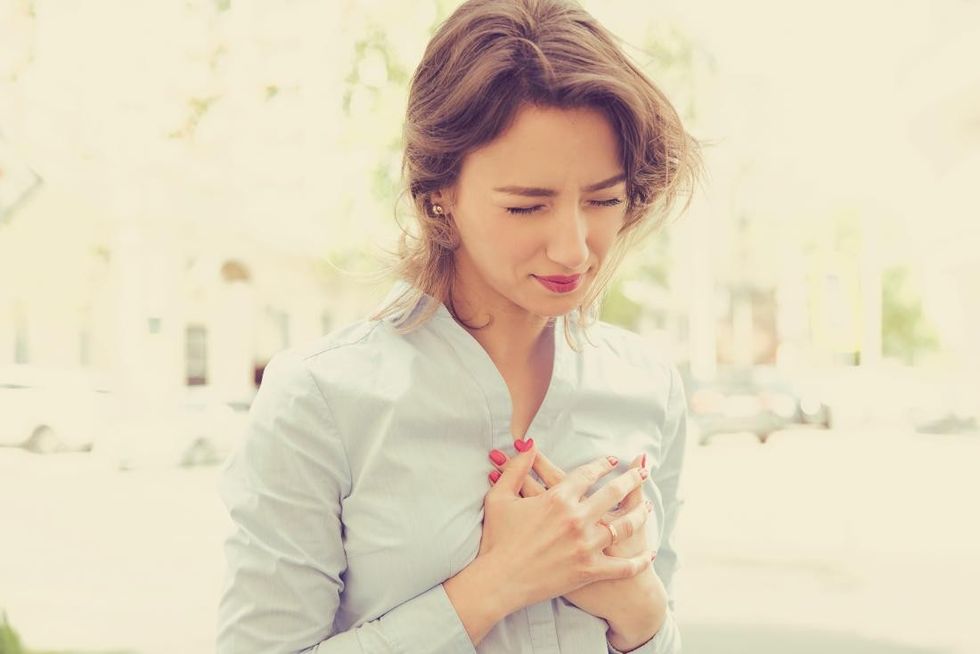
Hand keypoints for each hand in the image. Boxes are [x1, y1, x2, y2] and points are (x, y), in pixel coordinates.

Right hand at [476, 440, 655, 610]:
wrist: (498, 581)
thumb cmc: (496, 539)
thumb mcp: (500, 497)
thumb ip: (516, 468)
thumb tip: (530, 444)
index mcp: (557, 498)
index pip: (588, 474)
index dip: (603, 465)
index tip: (613, 461)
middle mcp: (576, 518)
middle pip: (613, 493)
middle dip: (631, 480)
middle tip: (643, 475)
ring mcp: (586, 545)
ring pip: (624, 525)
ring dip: (640, 514)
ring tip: (648, 507)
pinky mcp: (589, 571)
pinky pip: (623, 566)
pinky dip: (639, 561)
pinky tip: (648, 553)